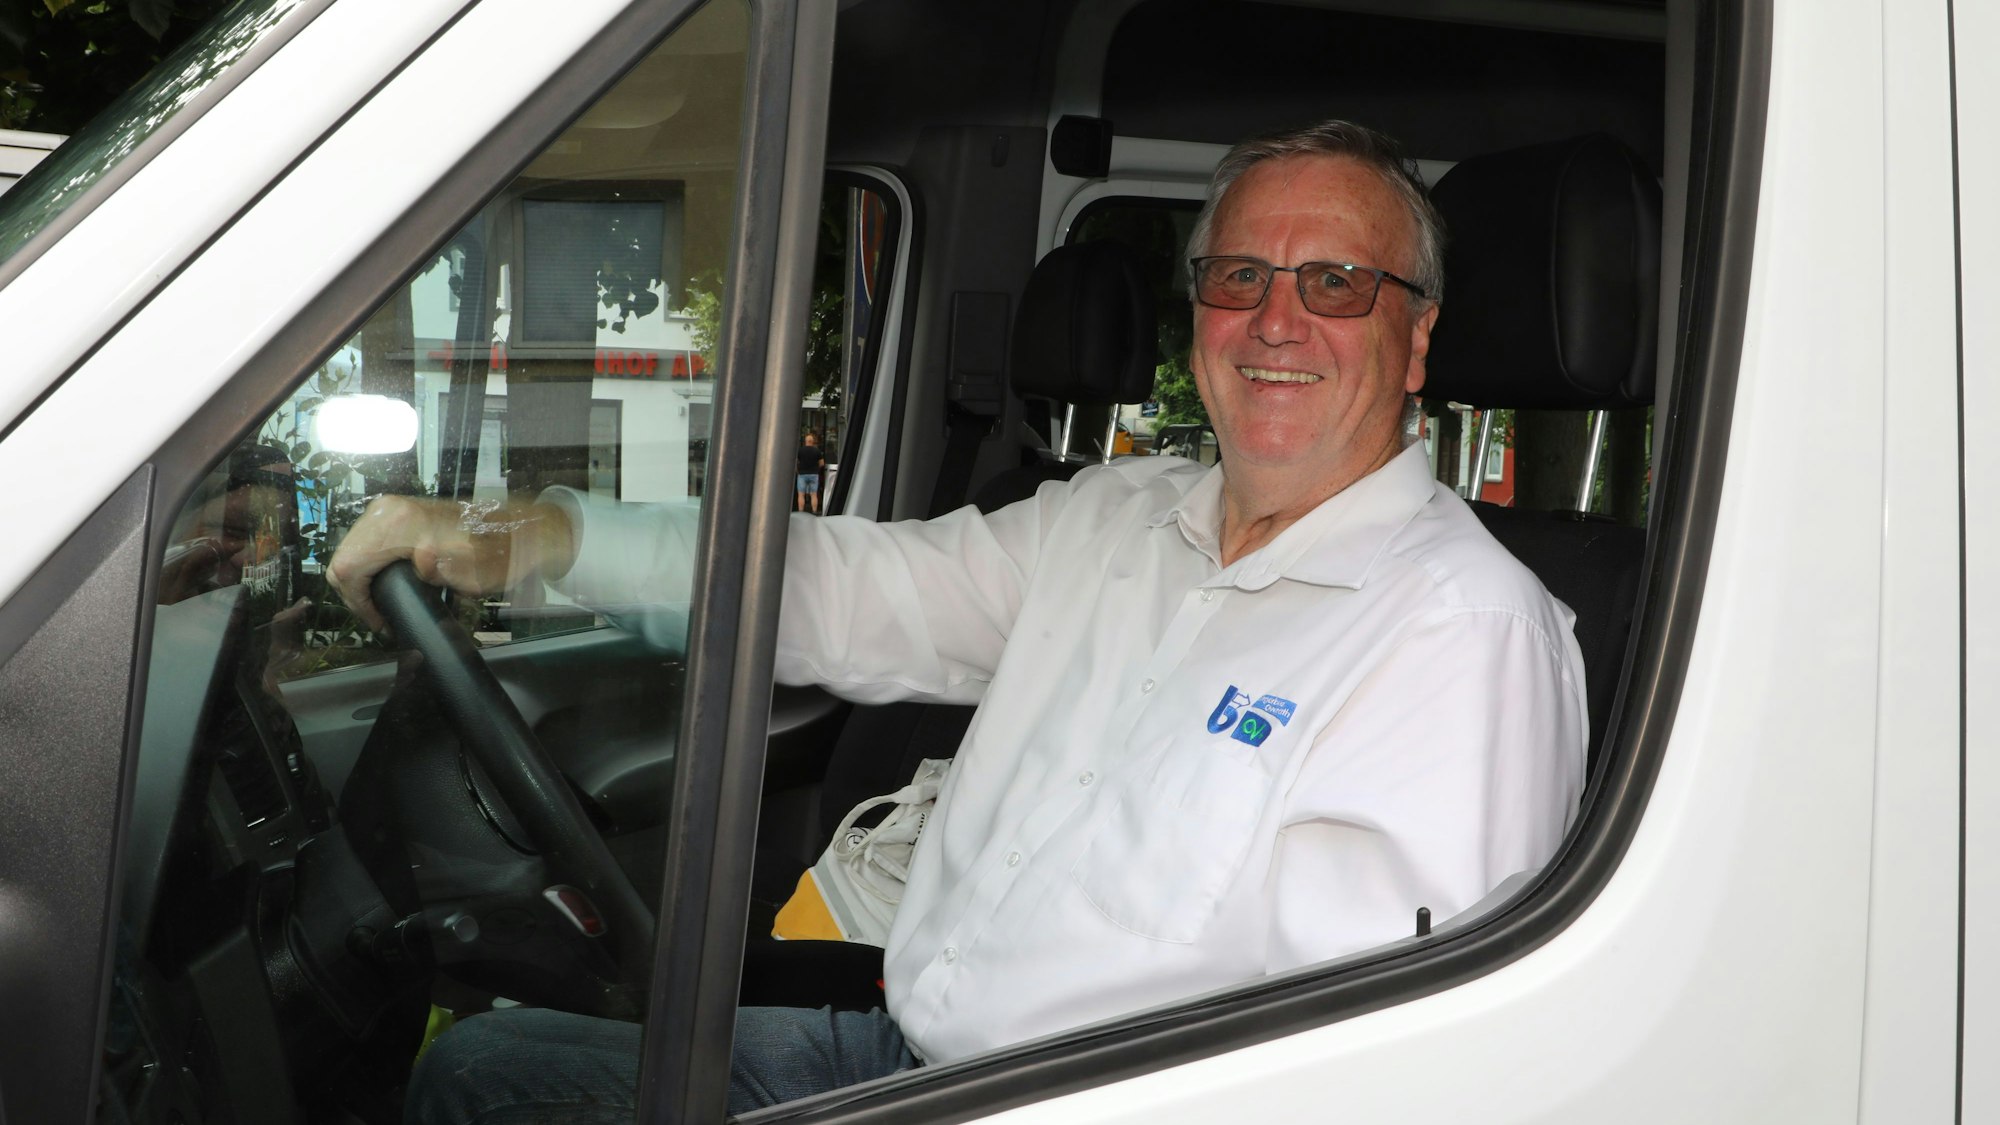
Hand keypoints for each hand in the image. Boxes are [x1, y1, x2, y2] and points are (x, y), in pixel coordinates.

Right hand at [327, 495, 573, 630]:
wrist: (518, 531)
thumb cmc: (498, 555)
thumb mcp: (475, 573)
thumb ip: (445, 570)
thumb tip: (421, 561)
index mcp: (399, 523)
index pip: (347, 568)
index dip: (357, 602)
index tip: (379, 622)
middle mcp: (388, 510)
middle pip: (344, 557)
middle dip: (355, 593)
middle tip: (380, 617)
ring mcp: (393, 508)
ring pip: (353, 549)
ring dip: (362, 578)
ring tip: (383, 603)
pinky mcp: (400, 512)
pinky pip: (368, 541)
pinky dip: (372, 563)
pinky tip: (388, 581)